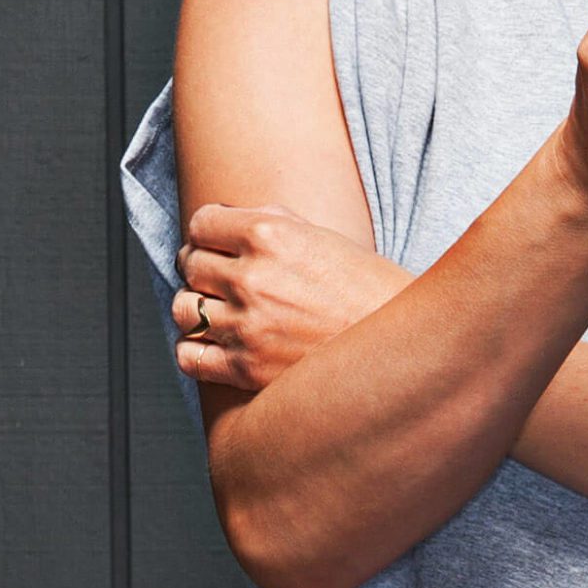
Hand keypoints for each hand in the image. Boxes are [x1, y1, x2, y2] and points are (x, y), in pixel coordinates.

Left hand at [172, 202, 413, 391]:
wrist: (404, 347)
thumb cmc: (371, 290)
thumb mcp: (326, 239)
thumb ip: (273, 223)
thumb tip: (228, 218)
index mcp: (270, 236)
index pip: (201, 223)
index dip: (208, 231)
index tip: (216, 241)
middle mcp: (252, 278)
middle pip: (189, 263)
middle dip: (201, 266)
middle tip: (221, 276)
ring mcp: (247, 326)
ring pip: (183, 309)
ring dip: (195, 306)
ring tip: (219, 310)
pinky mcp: (246, 369)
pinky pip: (189, 357)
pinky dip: (194, 349)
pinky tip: (216, 344)